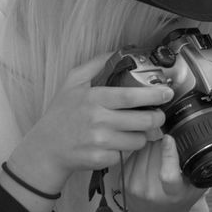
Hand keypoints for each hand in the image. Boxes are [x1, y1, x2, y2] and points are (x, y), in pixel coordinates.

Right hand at [8, 55, 169, 194]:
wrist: (44, 149)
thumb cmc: (61, 113)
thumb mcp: (72, 83)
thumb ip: (96, 65)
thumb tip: (118, 51)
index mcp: (94, 98)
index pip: (130, 96)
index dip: (153, 94)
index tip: (167, 92)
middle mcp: (98, 120)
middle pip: (142, 120)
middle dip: (157, 118)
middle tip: (159, 115)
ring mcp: (99, 142)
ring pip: (138, 140)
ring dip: (142, 135)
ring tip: (134, 129)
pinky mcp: (100, 160)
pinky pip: (125, 155)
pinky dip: (124, 150)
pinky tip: (116, 144)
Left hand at [123, 136, 205, 211]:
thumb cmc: (179, 200)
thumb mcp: (196, 188)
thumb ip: (198, 169)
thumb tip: (191, 142)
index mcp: (173, 195)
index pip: (168, 174)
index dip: (168, 153)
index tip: (169, 138)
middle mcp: (151, 193)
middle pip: (154, 154)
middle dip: (162, 144)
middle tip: (169, 149)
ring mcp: (135, 188)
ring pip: (143, 151)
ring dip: (152, 146)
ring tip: (160, 155)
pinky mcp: (123, 183)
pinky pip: (133, 155)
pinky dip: (142, 152)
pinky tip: (149, 159)